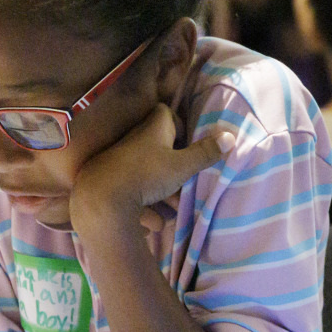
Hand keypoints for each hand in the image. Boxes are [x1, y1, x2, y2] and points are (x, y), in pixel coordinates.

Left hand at [70, 103, 233, 233]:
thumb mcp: (182, 166)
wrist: (101, 198)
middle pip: (158, 143)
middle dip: (173, 161)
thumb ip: (205, 153)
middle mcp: (133, 137)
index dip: (179, 124)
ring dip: (160, 184)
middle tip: (184, 178)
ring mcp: (118, 156)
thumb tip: (230, 136)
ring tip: (172, 205)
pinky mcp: (106, 175)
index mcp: (152, 128)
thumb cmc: (146, 175)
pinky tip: (151, 218)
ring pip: (145, 166)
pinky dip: (142, 198)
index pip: (166, 113)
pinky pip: (130, 183)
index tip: (187, 144)